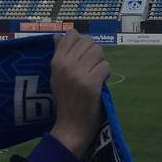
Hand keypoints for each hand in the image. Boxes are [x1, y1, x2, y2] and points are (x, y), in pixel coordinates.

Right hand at [49, 29, 110, 158]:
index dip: (81, 43)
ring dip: (100, 63)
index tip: (82, 56)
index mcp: (56, 61)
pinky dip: (105, 74)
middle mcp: (66, 64)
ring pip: (98, 52)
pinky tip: (99, 83)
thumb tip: (58, 36)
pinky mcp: (91, 83)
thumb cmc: (65, 100)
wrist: (71, 126)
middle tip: (91, 67)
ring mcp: (78, 74)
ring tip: (95, 75)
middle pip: (88, 42)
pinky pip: (105, 66)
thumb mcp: (56, 75)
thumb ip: (59, 54)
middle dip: (93, 53)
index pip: (72, 35)